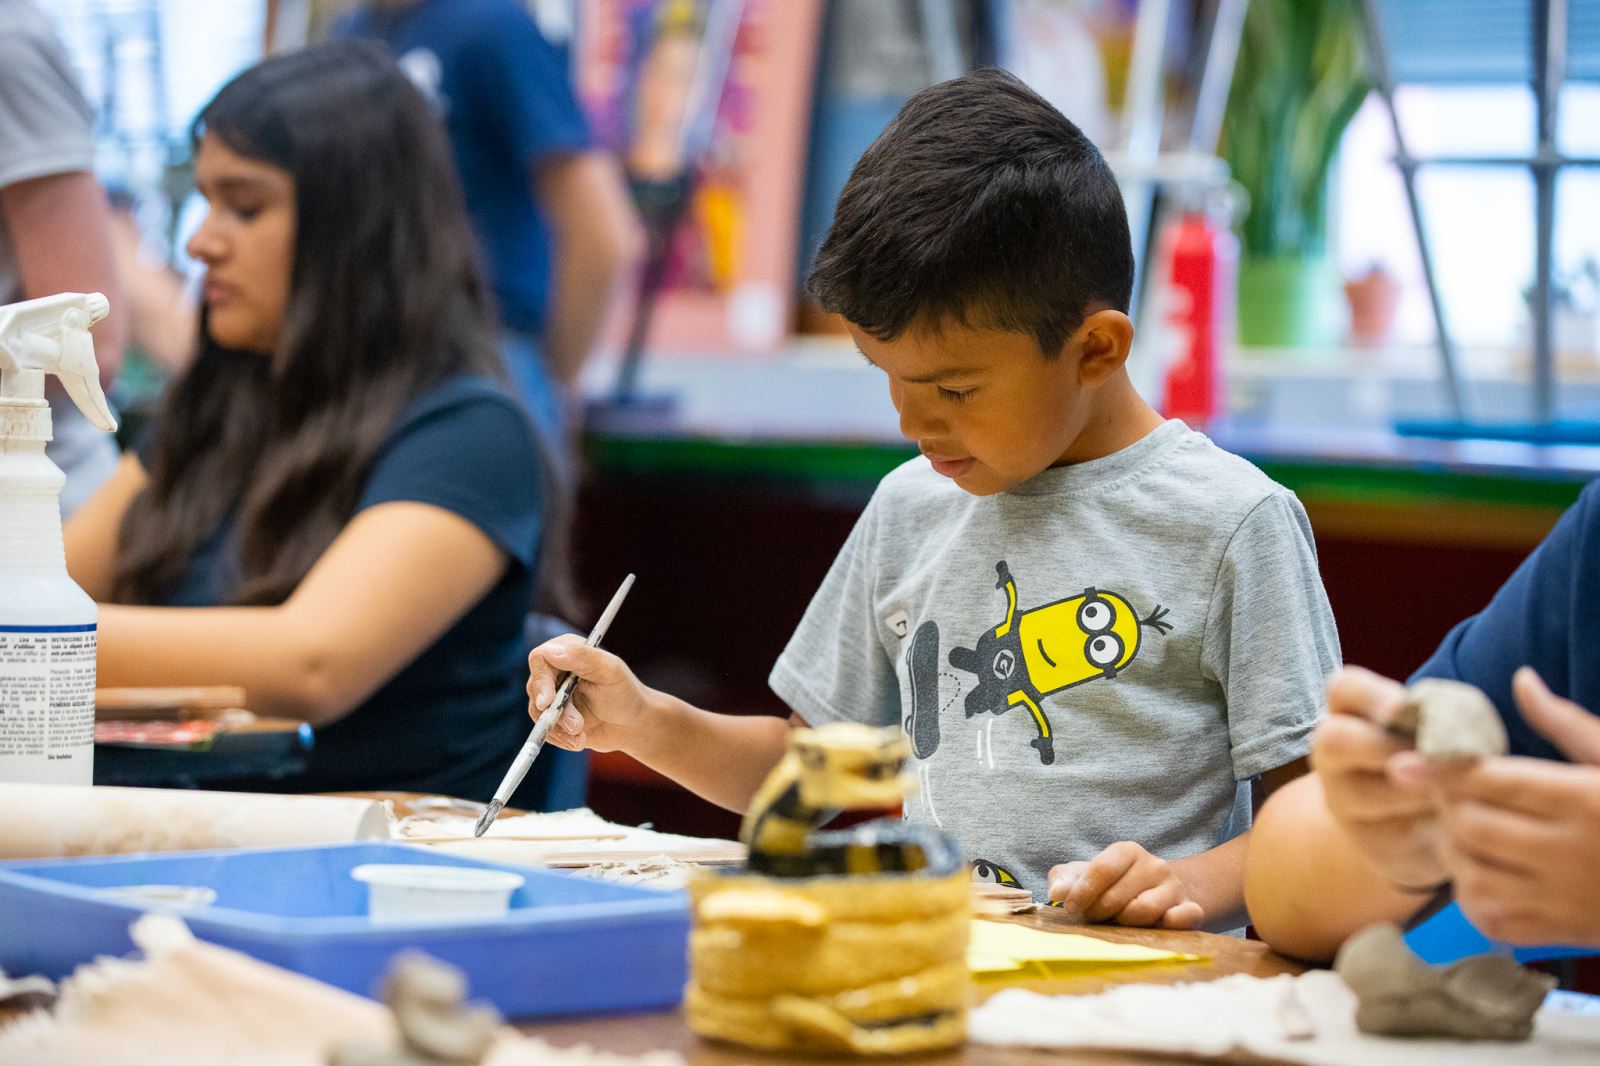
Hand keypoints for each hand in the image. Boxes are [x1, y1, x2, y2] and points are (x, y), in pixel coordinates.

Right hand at [526, 635, 651, 752]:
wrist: (630, 724)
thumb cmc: (624, 692)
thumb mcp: (611, 671)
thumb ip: (583, 657)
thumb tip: (551, 651)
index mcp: (568, 652)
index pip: (540, 659)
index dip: (540, 680)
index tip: (548, 702)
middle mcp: (554, 671)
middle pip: (536, 688)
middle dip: (556, 712)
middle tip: (576, 726)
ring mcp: (551, 696)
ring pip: (537, 712)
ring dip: (560, 728)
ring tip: (581, 735)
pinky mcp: (551, 718)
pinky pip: (544, 730)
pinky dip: (561, 738)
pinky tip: (579, 740)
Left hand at [1047, 841, 1204, 928]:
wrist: (1154, 892)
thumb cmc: (1111, 884)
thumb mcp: (1083, 875)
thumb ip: (1064, 879)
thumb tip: (1056, 894)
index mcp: (1126, 851)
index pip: (1103, 868)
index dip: (1083, 891)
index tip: (1071, 908)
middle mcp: (1154, 865)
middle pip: (1119, 896)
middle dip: (1099, 912)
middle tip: (1093, 919)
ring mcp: (1174, 887)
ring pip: (1145, 911)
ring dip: (1124, 924)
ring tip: (1119, 922)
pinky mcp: (1190, 909)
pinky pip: (1185, 917)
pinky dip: (1170, 924)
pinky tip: (1155, 928)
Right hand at [1311, 666, 1447, 890]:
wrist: (1421, 826)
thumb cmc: (1433, 760)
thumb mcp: (1434, 732)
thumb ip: (1440, 722)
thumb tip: (1461, 729)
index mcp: (1351, 714)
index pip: (1344, 689)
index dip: (1370, 695)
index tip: (1402, 707)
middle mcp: (1333, 754)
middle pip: (1334, 739)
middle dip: (1384, 746)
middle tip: (1428, 756)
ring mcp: (1342, 799)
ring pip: (1363, 793)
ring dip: (1416, 790)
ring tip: (1454, 789)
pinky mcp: (1367, 840)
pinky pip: (1392, 834)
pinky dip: (1431, 825)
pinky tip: (1459, 820)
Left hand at [1395, 668, 1599, 945]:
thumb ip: (1566, 724)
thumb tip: (1520, 680)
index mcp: (1585, 800)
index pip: (1493, 782)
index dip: (1441, 769)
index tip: (1404, 762)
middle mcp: (1570, 852)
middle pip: (1472, 826)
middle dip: (1446, 806)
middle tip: (1445, 792)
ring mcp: (1562, 898)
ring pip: (1471, 872)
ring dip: (1453, 847)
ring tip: (1460, 827)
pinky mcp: (1559, 933)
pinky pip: (1488, 916)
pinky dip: (1470, 893)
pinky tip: (1481, 870)